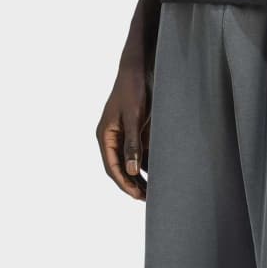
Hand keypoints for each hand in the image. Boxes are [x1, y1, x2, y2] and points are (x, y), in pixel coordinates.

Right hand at [96, 51, 150, 200]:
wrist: (140, 67)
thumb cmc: (134, 89)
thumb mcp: (133, 117)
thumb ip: (132, 144)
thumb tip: (130, 170)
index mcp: (106, 135)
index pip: (112, 167)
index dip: (125, 184)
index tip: (138, 196)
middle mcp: (112, 138)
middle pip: (120, 169)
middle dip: (132, 185)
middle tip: (149, 200)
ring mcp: (124, 136)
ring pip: (130, 164)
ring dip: (140, 178)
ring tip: (155, 192)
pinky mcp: (136, 133)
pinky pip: (140, 154)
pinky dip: (148, 166)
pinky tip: (160, 175)